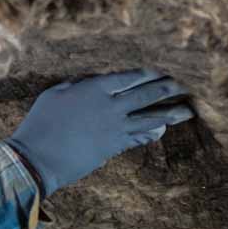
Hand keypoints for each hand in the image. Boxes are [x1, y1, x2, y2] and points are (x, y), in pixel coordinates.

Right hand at [5, 70, 194, 197]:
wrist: (39, 157)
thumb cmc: (40, 123)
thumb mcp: (54, 94)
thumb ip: (75, 84)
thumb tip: (88, 79)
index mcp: (95, 88)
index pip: (129, 77)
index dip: (148, 73)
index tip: (161, 71)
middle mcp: (110, 106)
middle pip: (146, 95)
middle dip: (167, 89)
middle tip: (183, 85)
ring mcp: (115, 128)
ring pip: (150, 118)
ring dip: (171, 114)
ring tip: (187, 111)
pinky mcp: (114, 146)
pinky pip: (139, 137)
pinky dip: (152, 133)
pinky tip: (163, 130)